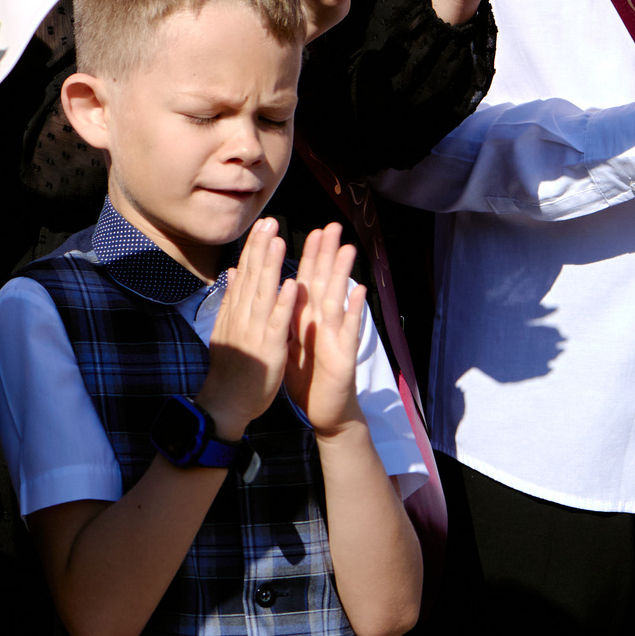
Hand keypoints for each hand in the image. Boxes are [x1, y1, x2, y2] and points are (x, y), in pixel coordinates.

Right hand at [195, 218, 294, 445]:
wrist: (226, 401)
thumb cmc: (231, 368)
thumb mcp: (225, 328)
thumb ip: (231, 300)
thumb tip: (232, 272)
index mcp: (235, 312)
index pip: (244, 274)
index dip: (254, 249)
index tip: (262, 227)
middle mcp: (242, 316)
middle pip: (252, 277)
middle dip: (261, 248)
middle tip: (269, 222)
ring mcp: (254, 331)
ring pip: (263, 293)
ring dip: (271, 266)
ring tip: (278, 241)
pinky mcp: (267, 347)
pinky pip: (277, 322)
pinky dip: (283, 303)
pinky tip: (291, 285)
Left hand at [283, 223, 367, 440]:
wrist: (321, 408)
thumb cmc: (305, 374)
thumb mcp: (288, 340)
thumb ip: (283, 314)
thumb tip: (274, 289)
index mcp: (305, 317)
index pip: (306, 280)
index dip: (306, 256)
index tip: (308, 230)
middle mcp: (322, 322)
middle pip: (324, 282)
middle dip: (327, 254)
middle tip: (332, 226)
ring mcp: (336, 336)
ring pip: (338, 299)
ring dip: (343, 274)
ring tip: (347, 248)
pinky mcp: (344, 354)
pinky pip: (349, 330)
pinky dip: (354, 310)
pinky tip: (360, 291)